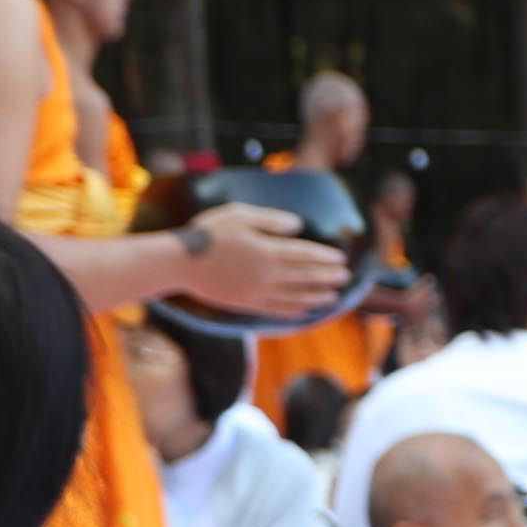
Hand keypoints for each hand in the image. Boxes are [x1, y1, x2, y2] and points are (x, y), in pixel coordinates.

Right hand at [178, 201, 348, 321]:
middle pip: (305, 277)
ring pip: (296, 296)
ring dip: (317, 296)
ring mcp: (258, 292)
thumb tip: (298, 226)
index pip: (304, 255)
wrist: (180, 263)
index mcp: (267, 251)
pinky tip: (307, 311)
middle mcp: (267, 275)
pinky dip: (295, 311)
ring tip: (333, 297)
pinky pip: (278, 310)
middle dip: (327, 277)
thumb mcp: (240, 215)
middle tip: (345, 278)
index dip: (325, 258)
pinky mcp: (247, 304)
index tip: (341, 259)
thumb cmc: (208, 234)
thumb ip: (271, 220)